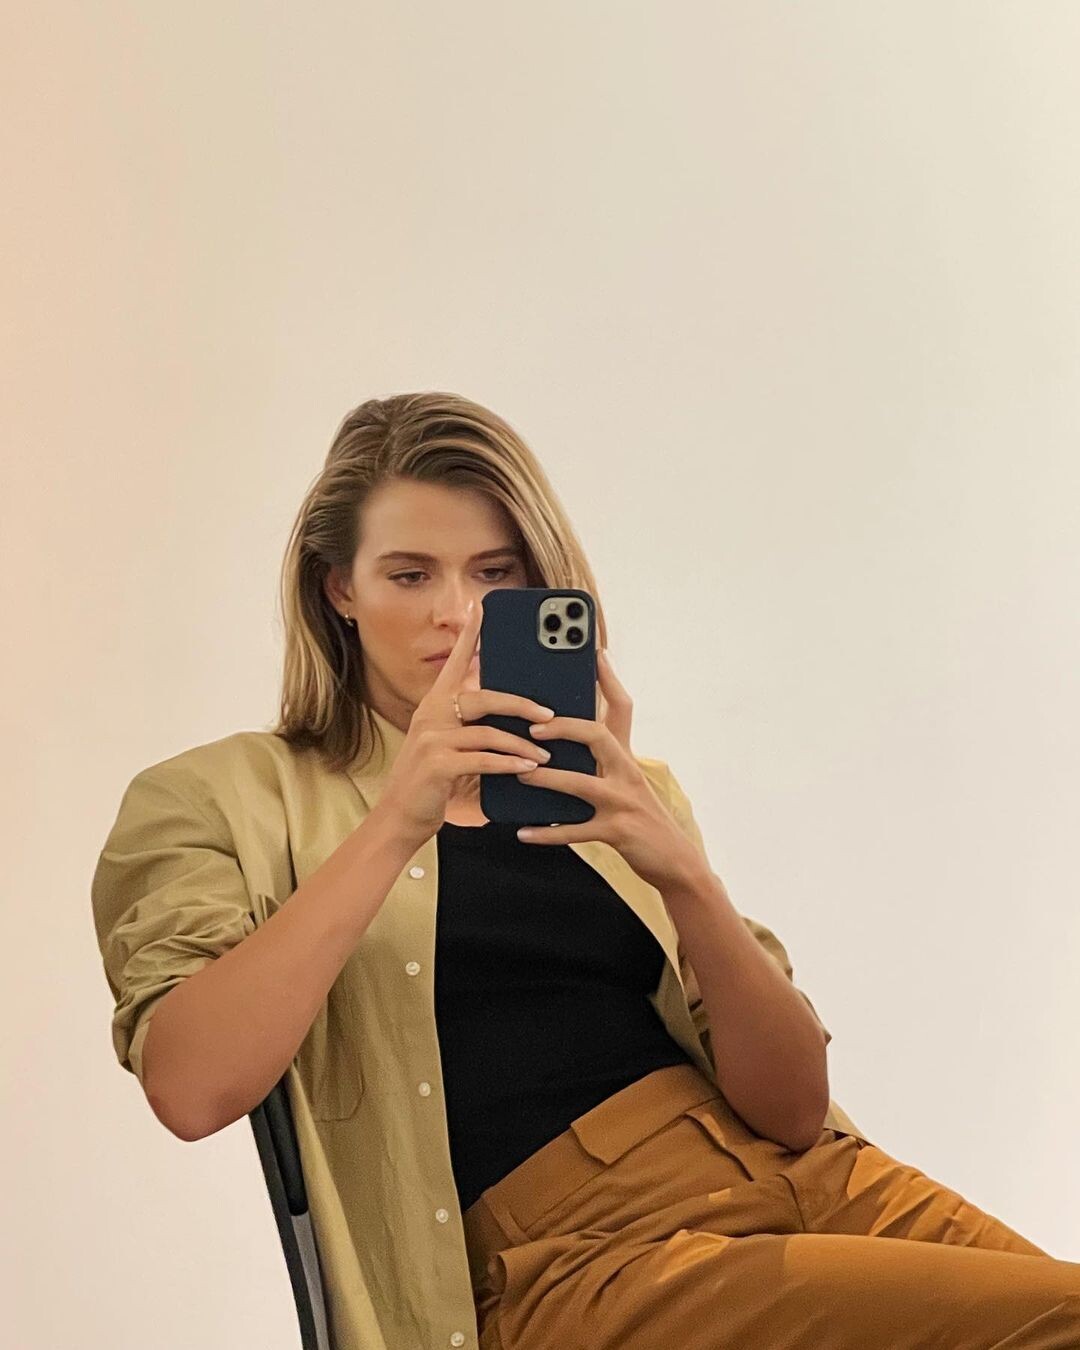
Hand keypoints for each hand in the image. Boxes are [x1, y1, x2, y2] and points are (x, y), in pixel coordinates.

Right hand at [379, 599, 555, 846]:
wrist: (400, 817)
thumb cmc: (431, 782)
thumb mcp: (448, 745)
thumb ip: (472, 726)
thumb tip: (511, 711)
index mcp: (435, 705)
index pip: (455, 663)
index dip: (469, 636)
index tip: (482, 609)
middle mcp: (431, 715)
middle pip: (484, 697)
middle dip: (521, 705)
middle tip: (549, 713)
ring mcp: (432, 739)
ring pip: (488, 732)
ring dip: (521, 744)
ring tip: (545, 754)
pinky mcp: (437, 764)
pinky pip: (483, 759)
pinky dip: (509, 764)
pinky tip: (526, 769)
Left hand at [514, 648, 702, 894]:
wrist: (676, 862)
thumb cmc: (644, 819)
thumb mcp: (628, 783)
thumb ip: (603, 761)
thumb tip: (566, 744)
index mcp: (626, 758)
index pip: (621, 709)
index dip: (609, 680)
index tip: (594, 653)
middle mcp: (627, 773)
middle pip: (598, 735)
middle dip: (564, 728)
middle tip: (533, 728)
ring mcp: (623, 803)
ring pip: (580, 784)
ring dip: (546, 780)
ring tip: (519, 776)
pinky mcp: (617, 832)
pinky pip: (575, 830)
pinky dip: (548, 832)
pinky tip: (523, 832)